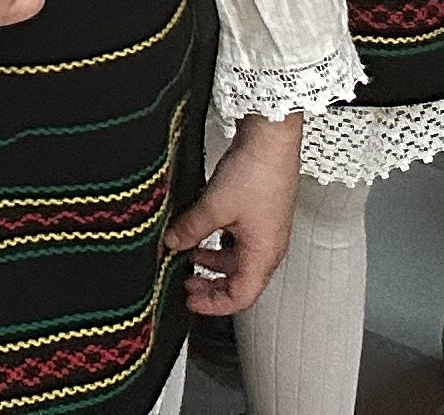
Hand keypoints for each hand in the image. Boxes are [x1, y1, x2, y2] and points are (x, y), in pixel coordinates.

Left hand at [174, 114, 303, 313]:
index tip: (189, 302)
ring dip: (213, 261)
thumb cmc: (255, 172)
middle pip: (241, 281)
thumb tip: (171, 243)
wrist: (273, 138)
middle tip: (185, 284)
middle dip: (211, 285)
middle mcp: (269, 247)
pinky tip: (200, 231)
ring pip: (239, 259)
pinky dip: (219, 242)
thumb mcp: (213, 205)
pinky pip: (239, 239)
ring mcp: (266, 230)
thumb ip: (190, 228)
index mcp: (263, 255)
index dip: (214, 305)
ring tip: (187, 254)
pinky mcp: (261, 212)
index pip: (241, 296)